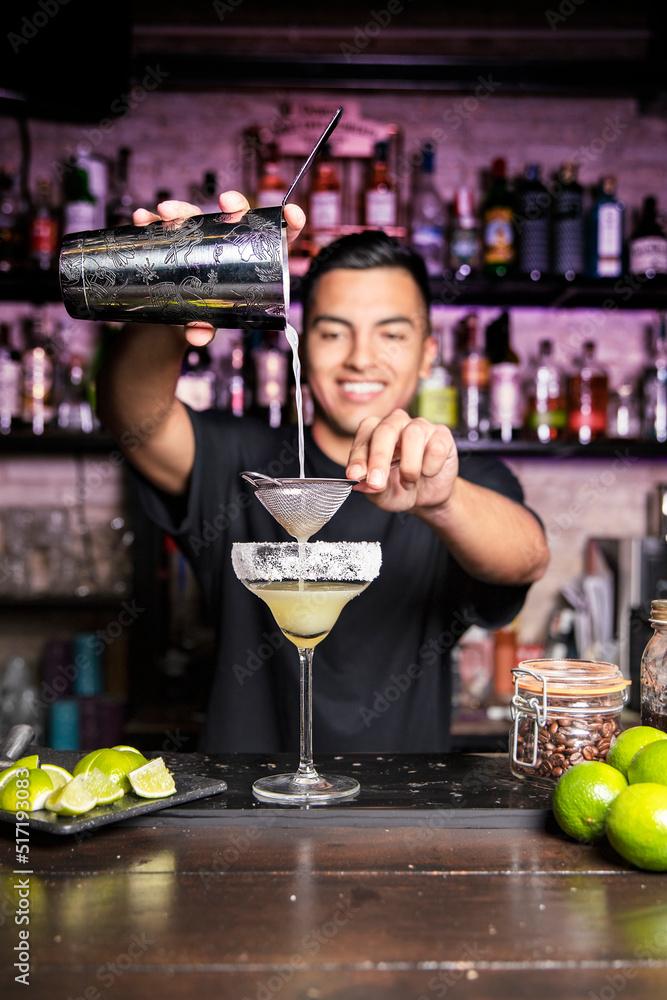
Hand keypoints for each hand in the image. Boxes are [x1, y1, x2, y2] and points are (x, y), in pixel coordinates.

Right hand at [132, 190, 305, 345]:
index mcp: (251, 262)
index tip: (293, 213)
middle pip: (237, 216)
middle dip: (233, 204)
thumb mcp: (206, 323)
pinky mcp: (174, 240)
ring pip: (197, 215)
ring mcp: (200, 239)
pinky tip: (141, 219)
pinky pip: (163, 225)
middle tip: (225, 203)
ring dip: (181, 209)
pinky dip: (150, 220)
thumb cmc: (203, 317)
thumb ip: (205, 329)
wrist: (175, 318)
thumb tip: (197, 336)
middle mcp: (227, 243)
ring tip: (165, 212)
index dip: (289, 222)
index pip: (278, 237)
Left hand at [345, 410, 458, 513]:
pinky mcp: (442, 435)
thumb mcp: (382, 494)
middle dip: (379, 458)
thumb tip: (359, 482)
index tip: (354, 475)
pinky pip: (436, 447)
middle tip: (377, 482)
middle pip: (386, 429)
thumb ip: (370, 488)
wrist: (428, 497)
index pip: (364, 437)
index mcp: (375, 432)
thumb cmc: (400, 489)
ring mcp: (420, 426)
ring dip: (409, 466)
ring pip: (413, 434)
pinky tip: (428, 473)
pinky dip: (430, 467)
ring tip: (408, 483)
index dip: (358, 456)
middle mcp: (396, 423)